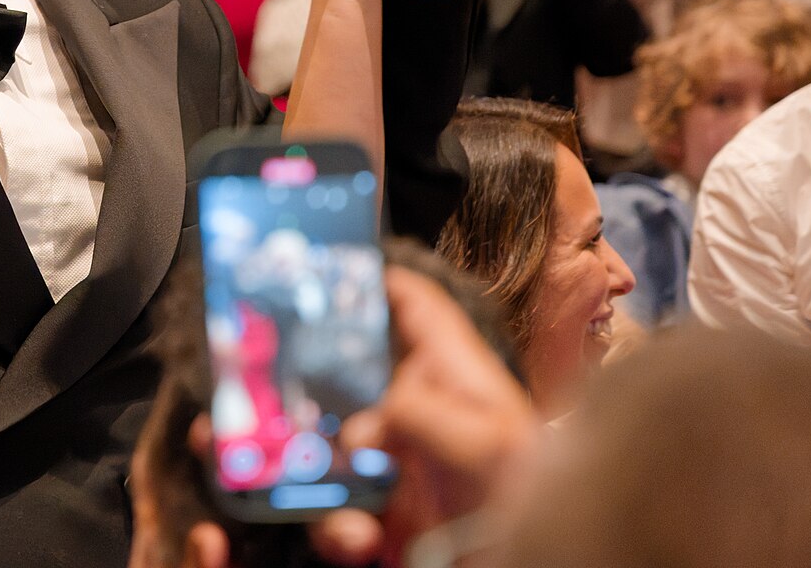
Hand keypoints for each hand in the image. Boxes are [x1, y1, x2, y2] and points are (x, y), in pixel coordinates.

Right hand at [309, 266, 540, 563]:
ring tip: (343, 507)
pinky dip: (334, 527)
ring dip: (317, 474)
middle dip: (308, 389)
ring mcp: (396, 465)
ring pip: (327, 447)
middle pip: (344, 375)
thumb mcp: (491, 444)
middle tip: (281, 405)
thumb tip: (363, 419)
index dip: (370, 276)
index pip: (409, 303)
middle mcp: (416, 411)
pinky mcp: (382, 515)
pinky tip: (358, 540)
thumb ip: (425, 411)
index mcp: (449, 374)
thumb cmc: (529, 503)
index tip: (318, 269)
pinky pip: (333, 510)